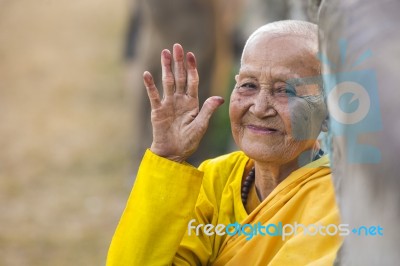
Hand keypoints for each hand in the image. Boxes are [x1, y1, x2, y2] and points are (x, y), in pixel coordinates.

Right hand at [143, 44, 223, 161]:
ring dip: (166, 68)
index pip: (192, 81)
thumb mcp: (201, 126)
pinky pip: (154, 95)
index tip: (191, 55)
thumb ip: (207, 110)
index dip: (192, 68)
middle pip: (179, 77)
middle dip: (179, 62)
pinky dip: (150, 85)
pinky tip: (147, 74)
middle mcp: (180, 100)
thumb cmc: (189, 141)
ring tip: (164, 53)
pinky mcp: (157, 110)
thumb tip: (219, 98)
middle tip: (177, 46)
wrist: (173, 153)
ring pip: (167, 82)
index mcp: (192, 102)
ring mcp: (168, 104)